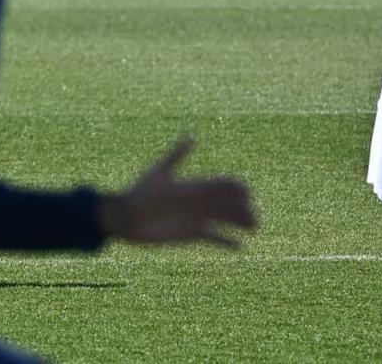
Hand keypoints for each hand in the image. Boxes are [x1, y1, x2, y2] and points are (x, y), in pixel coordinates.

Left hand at [99, 138, 256, 246]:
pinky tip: (240, 246)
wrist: (124, 218)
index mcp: (196, 185)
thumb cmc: (140, 192)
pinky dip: (227, 242)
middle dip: (245, 209)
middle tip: (257, 218)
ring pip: (226, 220)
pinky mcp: (192, 234)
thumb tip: (192, 135)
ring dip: (241, 223)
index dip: (238, 188)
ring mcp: (198, 218)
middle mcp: (201, 201)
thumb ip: (177, 155)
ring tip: (254, 230)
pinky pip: (215, 238)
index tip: (249, 195)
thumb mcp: (159, 172)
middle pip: (230, 204)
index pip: (224, 184)